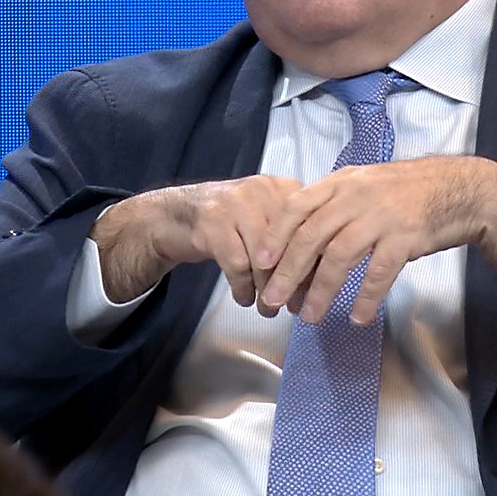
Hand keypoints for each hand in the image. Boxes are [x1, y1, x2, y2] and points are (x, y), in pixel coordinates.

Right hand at [90, 176, 302, 307]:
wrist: (174, 214)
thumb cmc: (228, 223)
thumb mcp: (265, 220)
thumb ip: (293, 239)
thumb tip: (322, 277)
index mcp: (283, 187)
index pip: (310, 229)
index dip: (314, 265)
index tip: (315, 292)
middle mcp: (262, 190)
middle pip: (289, 245)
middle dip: (293, 282)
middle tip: (294, 306)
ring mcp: (236, 203)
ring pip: (264, 259)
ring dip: (267, 290)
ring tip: (268, 309)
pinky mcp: (213, 222)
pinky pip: (237, 265)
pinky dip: (243, 288)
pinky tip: (244, 298)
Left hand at [257, 156, 496, 324]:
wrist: (459, 190)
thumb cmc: (407, 192)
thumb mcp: (364, 184)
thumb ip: (333, 202)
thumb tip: (298, 232)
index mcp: (341, 183)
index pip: (297, 206)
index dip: (276, 235)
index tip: (262, 263)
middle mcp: (357, 196)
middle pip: (312, 235)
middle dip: (289, 271)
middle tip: (273, 300)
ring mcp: (382, 215)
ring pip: (340, 255)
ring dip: (321, 290)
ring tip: (308, 316)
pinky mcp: (406, 236)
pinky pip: (380, 271)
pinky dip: (367, 296)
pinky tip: (358, 317)